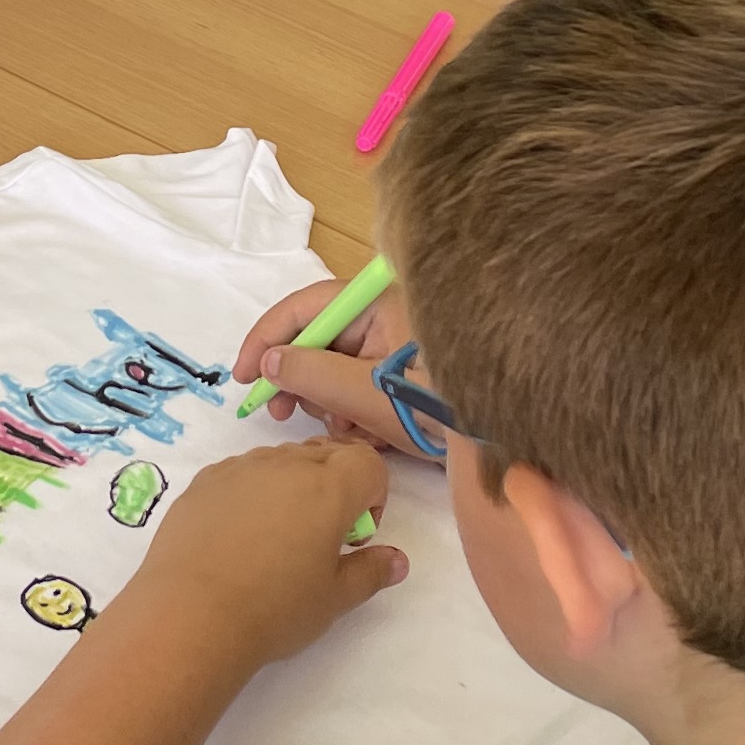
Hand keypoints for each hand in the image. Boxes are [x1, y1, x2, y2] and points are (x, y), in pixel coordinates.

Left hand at [115, 437, 403, 671]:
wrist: (188, 615)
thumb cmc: (273, 609)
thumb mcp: (334, 599)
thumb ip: (370, 572)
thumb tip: (397, 560)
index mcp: (328, 487)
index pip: (368, 463)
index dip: (373, 496)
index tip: (355, 536)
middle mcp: (285, 465)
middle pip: (325, 454)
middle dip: (335, 487)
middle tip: (320, 539)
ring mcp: (239, 469)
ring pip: (281, 461)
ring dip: (292, 487)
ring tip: (275, 540)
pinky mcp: (203, 482)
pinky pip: (242, 473)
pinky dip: (252, 493)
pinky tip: (237, 537)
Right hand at [236, 276, 423, 455]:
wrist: (502, 441)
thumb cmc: (436, 408)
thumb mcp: (364, 393)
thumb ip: (310, 374)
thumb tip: (268, 362)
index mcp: (378, 303)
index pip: (305, 307)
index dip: (266, 338)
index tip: (243, 377)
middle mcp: (386, 315)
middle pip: (319, 339)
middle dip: (301, 380)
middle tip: (282, 414)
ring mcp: (398, 345)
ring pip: (336, 368)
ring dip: (331, 404)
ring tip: (348, 432)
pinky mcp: (407, 373)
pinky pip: (361, 385)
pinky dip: (355, 411)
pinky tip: (369, 436)